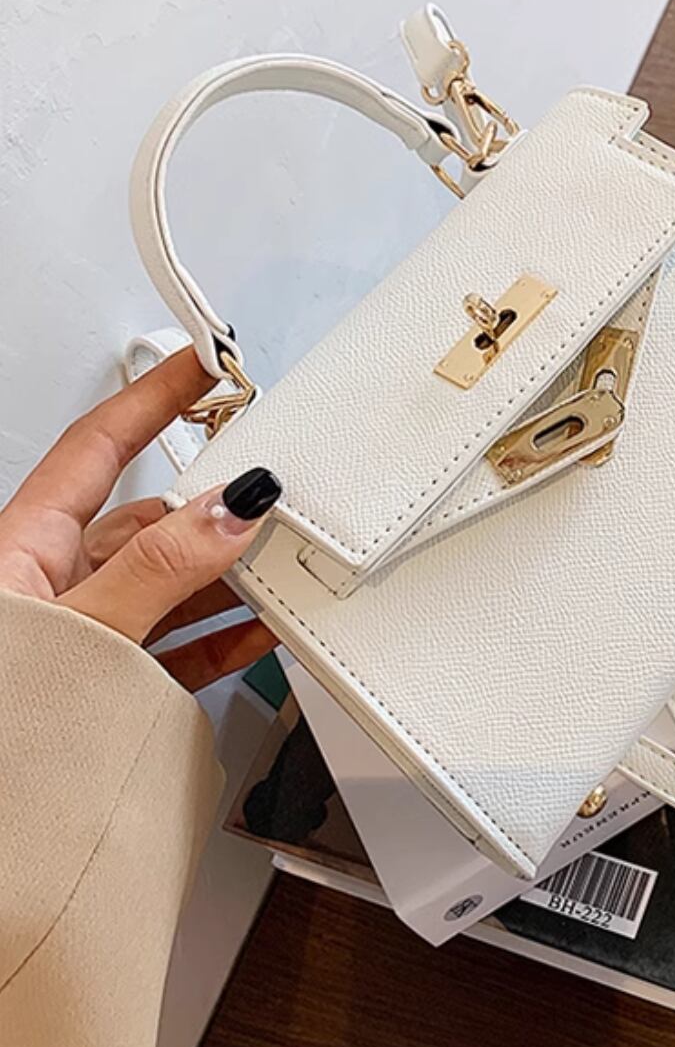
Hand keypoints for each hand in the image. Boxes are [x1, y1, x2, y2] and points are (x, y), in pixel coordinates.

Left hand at [0, 348, 280, 690]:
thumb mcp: (79, 632)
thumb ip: (159, 570)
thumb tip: (226, 507)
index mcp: (25, 548)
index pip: (99, 447)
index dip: (151, 398)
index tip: (199, 365)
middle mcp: (54, 583)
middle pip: (147, 520)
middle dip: (209, 505)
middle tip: (267, 488)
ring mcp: (86, 633)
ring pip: (170, 583)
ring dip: (226, 576)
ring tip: (277, 566)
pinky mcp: (110, 681)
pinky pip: (180, 642)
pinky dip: (225, 634)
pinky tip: (259, 629)